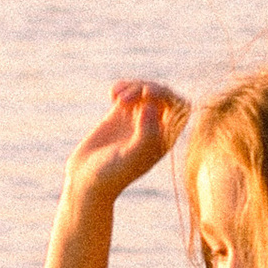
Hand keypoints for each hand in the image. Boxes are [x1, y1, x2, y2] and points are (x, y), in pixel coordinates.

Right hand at [64, 79, 188, 205]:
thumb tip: (152, 107)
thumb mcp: (130, 157)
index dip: (169, 96)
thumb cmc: (111, 174)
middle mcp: (155, 128)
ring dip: (134, 86)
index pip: (181, 109)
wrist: (86, 181)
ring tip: (116, 98)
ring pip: (146, 90)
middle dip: (149, 88)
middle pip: (165, 96)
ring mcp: (137, 120)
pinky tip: (111, 94)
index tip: (148, 96)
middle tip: (127, 97)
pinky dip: (123, 86)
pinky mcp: (119, 115)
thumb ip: (145, 135)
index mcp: (166, 139)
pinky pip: (128, 92)